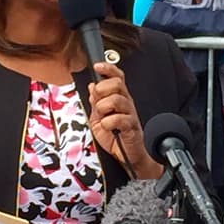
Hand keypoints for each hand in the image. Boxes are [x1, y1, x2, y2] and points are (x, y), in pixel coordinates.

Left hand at [89, 61, 161, 177]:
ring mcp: (130, 114)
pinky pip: (120, 119)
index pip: (117, 77)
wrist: (127, 157)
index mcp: (118, 99)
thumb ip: (95, 102)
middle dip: (103, 89)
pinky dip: (108, 122)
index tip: (97, 66)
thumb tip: (92, 86)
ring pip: (117, 99)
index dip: (108, 69)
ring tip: (102, 117)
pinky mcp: (132, 127)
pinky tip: (107, 127)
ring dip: (104, 107)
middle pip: (118, 84)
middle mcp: (126, 103)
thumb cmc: (115, 138)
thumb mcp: (98, 118)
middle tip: (98, 101)